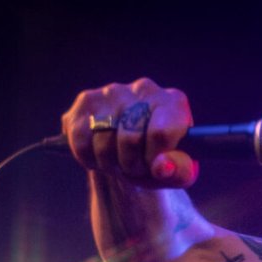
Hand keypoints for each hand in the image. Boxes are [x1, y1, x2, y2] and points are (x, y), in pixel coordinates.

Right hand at [62, 77, 198, 188]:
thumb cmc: (160, 161)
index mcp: (173, 103)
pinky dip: (89, 158)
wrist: (132, 153)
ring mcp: (113, 91)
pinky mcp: (86, 100)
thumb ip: (180, 171)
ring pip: (103, 141)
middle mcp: (144, 89)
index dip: (153, 159)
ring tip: (119, 161)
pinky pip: (80, 139)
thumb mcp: (179, 172)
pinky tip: (100, 155)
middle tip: (135, 167)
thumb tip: (161, 166)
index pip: (160, 133)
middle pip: (129, 139)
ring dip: (110, 164)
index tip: (154, 165)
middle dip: (131, 165)